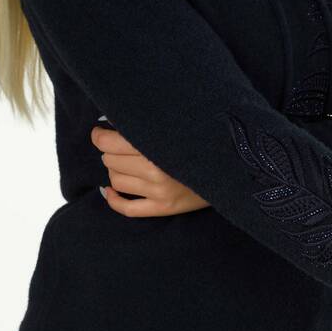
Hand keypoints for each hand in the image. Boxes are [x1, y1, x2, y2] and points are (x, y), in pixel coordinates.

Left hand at [90, 125, 209, 216]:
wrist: (232, 168)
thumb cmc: (201, 143)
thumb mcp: (177, 129)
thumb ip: (150, 125)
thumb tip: (113, 121)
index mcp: (157, 147)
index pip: (111, 143)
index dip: (100, 136)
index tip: (99, 133)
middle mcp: (156, 171)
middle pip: (111, 161)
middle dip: (110, 152)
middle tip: (118, 147)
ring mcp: (159, 193)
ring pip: (116, 181)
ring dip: (115, 172)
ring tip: (125, 165)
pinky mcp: (163, 208)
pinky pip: (127, 209)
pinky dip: (113, 200)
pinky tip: (110, 191)